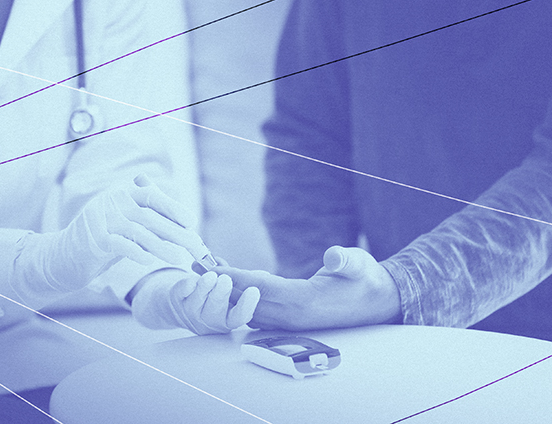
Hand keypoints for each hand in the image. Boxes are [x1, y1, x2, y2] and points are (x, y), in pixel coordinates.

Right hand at [43, 174, 201, 290]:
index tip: (191, 222)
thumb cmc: (102, 241)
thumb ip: (149, 219)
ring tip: (179, 259)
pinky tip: (149, 261)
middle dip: (176, 232)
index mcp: (122, 193)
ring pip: (139, 232)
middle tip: (195, 245)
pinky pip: (121, 244)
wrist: (63, 257)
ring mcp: (101, 218)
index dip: (173, 207)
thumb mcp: (126, 225)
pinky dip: (137, 252)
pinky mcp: (94, 238)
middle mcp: (111, 201)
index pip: (152, 195)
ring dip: (162, 247)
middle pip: (150, 216)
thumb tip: (184, 225)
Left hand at [131, 269, 260, 334]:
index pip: (240, 316)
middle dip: (221, 295)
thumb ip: (240, 281)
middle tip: (225, 281)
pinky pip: (182, 293)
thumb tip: (257, 275)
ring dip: (205, 288)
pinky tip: (193, 279)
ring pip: (198, 303)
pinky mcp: (177, 301)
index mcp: (229, 318)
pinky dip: (187, 285)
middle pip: (217, 311)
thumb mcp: (232, 289)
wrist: (186, 299)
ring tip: (210, 276)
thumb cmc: (216, 294)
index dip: (247, 305)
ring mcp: (192, 313)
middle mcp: (211, 320)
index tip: (253, 290)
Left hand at [213, 246, 401, 330]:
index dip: (236, 277)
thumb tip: (333, 258)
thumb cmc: (366, 280)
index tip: (213, 267)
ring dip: (228, 289)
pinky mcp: (290, 318)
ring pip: (249, 306)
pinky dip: (241, 295)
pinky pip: (258, 309)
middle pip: (246, 300)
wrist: (379, 303)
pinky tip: (233, 279)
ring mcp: (290, 320)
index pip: (260, 289)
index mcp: (304, 302)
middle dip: (221, 283)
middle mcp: (292, 315)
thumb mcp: (359, 264)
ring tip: (208, 269)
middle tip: (197, 265)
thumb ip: (346, 261)